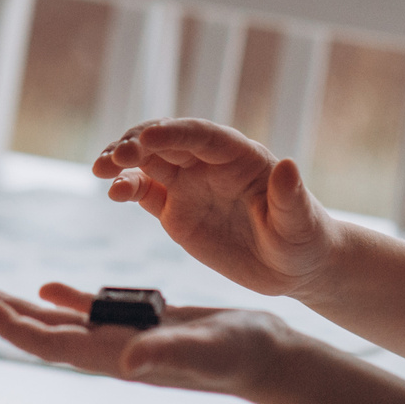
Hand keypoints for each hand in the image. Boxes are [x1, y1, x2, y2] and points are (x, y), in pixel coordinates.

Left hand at [0, 281, 299, 395]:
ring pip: (59, 322)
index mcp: (116, 357)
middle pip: (42, 333)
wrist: (269, 360)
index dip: (13, 328)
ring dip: (21, 307)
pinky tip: (48, 289)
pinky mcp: (141, 325)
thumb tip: (125, 364)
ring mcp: (124, 340)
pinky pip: (93, 312)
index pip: (51, 344)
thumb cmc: (241, 355)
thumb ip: (163, 354)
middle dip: (1, 314)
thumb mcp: (202, 349)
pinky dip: (67, 300)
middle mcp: (111, 352)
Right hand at [91, 118, 342, 299]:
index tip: (146, 140)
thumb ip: (289, 197)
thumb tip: (287, 165)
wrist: (293, 269)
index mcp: (240, 157)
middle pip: (167, 141)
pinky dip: (125, 187)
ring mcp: (189, 185)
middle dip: (137, 143)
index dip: (173, 134)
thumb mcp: (299, 223)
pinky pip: (144, 191)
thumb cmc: (304, 241)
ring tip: (100, 169)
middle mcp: (210, 164)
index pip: (201, 136)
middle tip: (114, 157)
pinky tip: (112, 192)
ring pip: (148, 161)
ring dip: (122, 160)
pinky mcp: (175, 209)